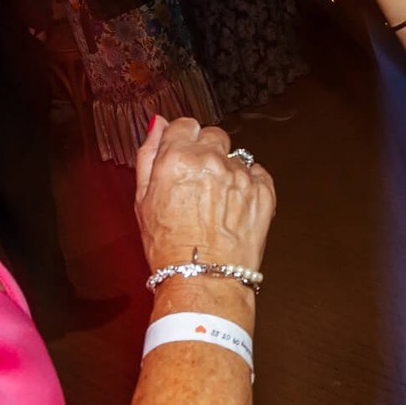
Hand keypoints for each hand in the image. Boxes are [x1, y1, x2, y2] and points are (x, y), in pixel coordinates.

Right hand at [135, 116, 274, 280]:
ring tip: (216, 202)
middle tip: (198, 182)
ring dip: (226, 171)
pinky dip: (248, 185)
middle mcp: (211, 161)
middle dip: (205, 152)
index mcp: (177, 158)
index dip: (182, 141)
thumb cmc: (170, 248)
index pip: (184, 125)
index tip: (182, 155)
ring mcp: (240, 175)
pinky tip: (234, 207)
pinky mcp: (263, 191)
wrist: (203, 279)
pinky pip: (257, 173)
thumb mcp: (143, 200)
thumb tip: (157, 125)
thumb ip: (148, 155)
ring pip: (235, 156)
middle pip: (212, 135)